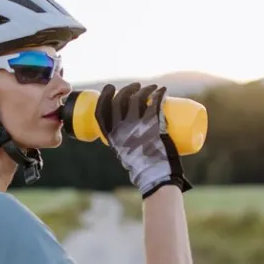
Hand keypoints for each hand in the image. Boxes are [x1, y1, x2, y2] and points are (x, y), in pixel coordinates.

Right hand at [93, 82, 191, 197]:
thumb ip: (124, 141)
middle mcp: (122, 129)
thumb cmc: (141, 168)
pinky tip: (162, 90)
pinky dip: (159, 94)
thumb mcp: (124, 153)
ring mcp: (138, 125)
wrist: (156, 177)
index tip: (110, 88)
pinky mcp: (154, 125)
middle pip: (120, 100)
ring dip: (145, 89)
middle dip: (127, 89)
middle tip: (136, 87)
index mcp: (111, 136)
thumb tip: (128, 130)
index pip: (101, 110)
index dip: (104, 96)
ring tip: (152, 88)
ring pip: (138, 98)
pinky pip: (156, 103)